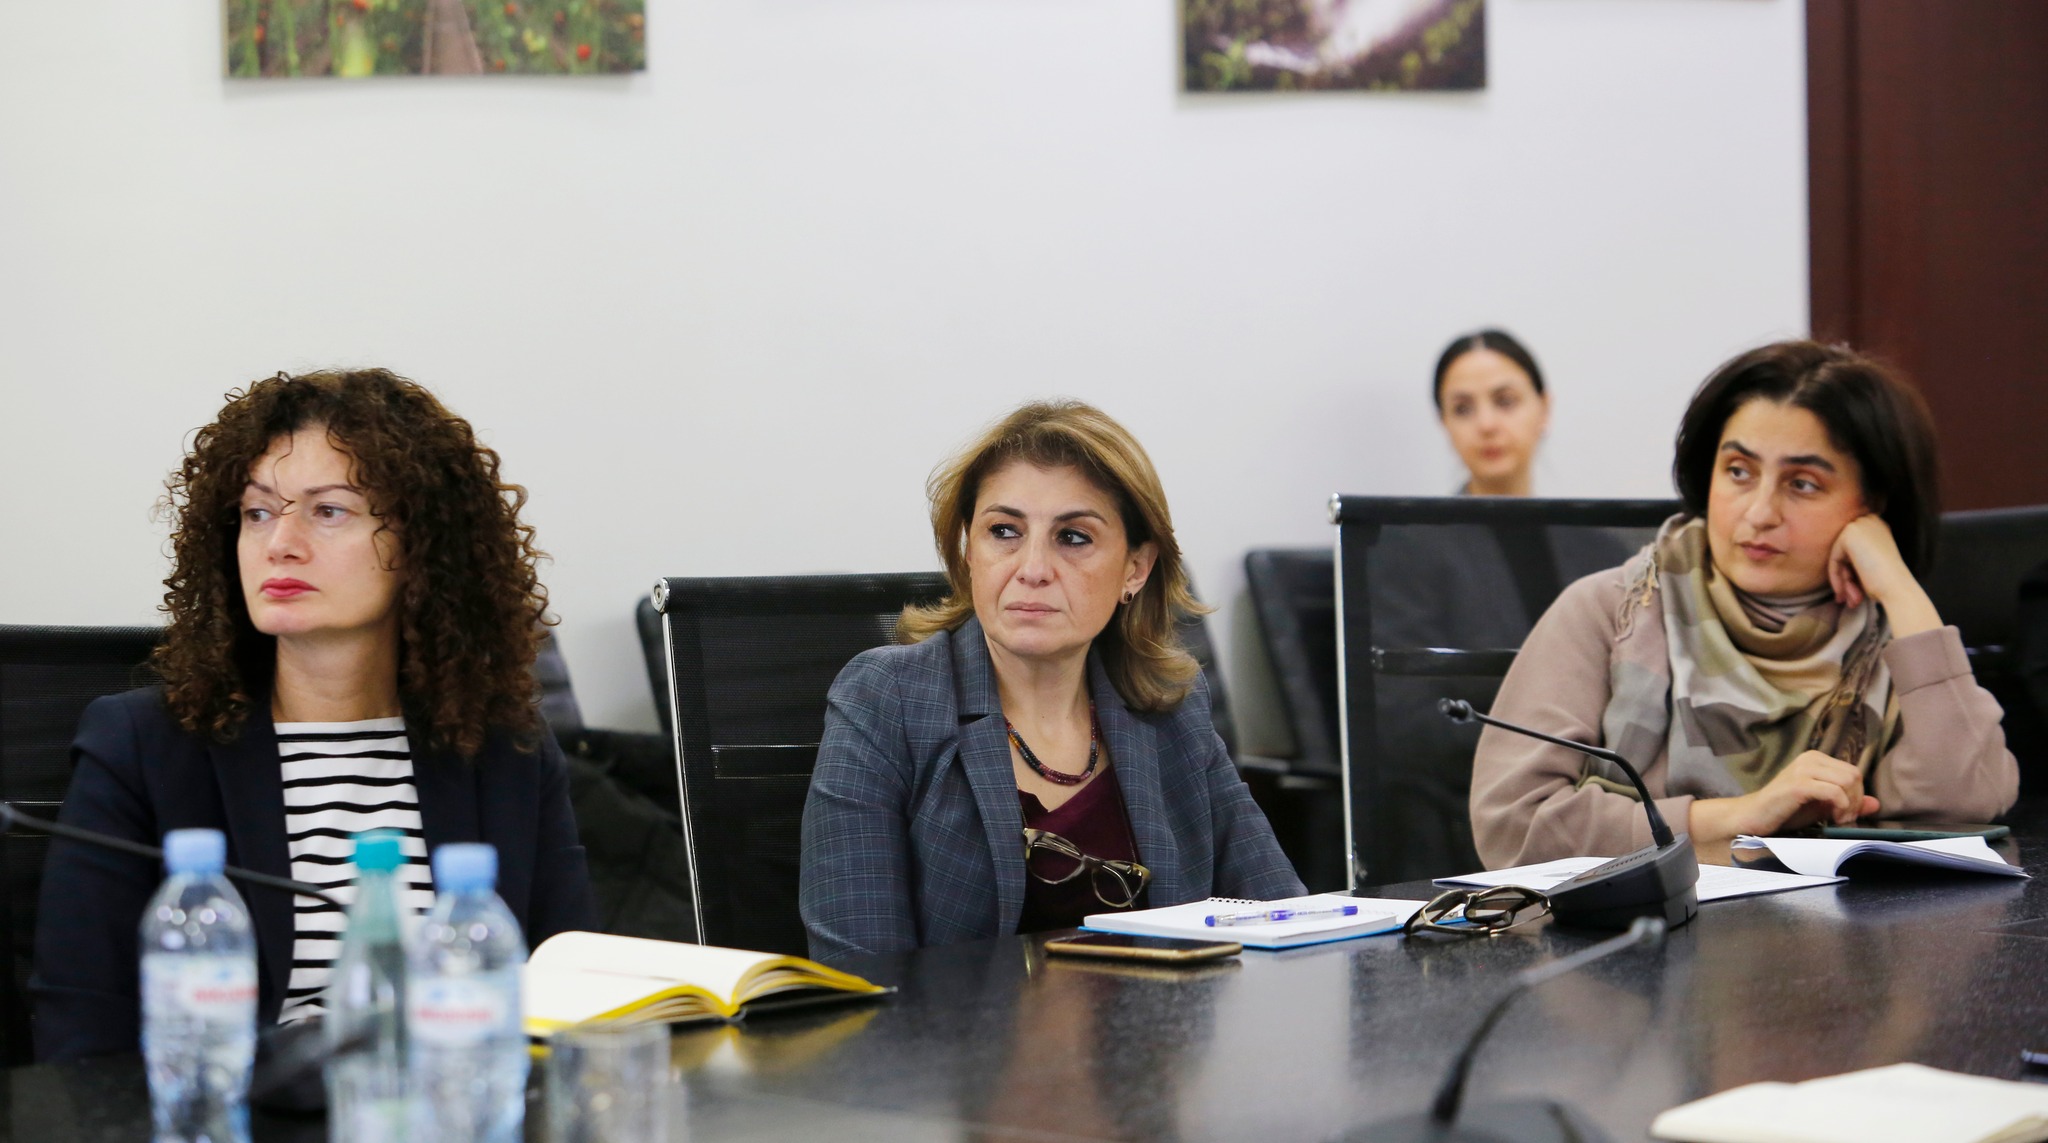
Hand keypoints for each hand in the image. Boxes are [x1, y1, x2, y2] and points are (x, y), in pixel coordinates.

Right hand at [1689, 750, 1879, 845]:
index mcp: (1815, 759)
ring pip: (1847, 781)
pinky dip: (1840, 808)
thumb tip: (1874, 803)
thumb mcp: (1821, 807)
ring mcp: (1803, 770)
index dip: (1856, 796)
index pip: (1853, 772)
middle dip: (1855, 801)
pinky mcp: (1798, 785)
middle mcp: (1810, 758)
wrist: (1752, 817)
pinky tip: (1831, 820)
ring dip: (1848, 805)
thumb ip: (1847, 802)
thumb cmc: (1784, 812)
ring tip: (1837, 820)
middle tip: (1843, 820)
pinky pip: (1834, 792)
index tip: (1846, 815)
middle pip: (1853, 775)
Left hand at [1826, 515, 1939, 635]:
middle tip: (1850, 599)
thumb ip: (1853, 559)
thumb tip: (1837, 569)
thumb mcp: (1869, 565)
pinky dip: (1836, 576)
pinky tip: (1844, 591)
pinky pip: (1834, 558)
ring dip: (1843, 580)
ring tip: (1852, 599)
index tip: (1852, 592)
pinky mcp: (1849, 533)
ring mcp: (1859, 525)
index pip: (1852, 549)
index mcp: (1878, 526)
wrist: (1897, 587)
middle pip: (1845, 552)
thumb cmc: (1887, 582)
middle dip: (1846, 577)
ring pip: (1839, 556)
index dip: (1851, 571)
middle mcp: (1870, 521)